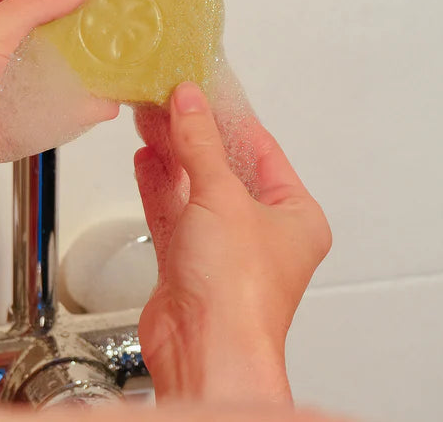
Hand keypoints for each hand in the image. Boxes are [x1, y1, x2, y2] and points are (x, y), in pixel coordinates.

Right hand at [133, 82, 330, 403]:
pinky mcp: (189, 266)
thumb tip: (189, 103)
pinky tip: (147, 159)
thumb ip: (200, 144)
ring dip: (173, 156)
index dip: (231, 118)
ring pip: (196, 189)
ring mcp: (223, 251)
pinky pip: (174, 215)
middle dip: (195, 134)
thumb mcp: (222, 197)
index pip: (262, 151)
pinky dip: (159, 186)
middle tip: (170, 99)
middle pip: (225, 168)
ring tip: (152, 118)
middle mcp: (262, 234)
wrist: (206, 352)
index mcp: (295, 217)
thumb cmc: (240, 296)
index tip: (205, 90)